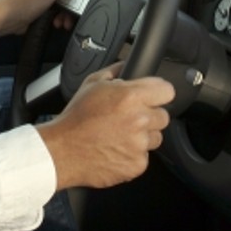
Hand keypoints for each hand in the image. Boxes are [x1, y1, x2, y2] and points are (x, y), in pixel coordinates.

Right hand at [35, 64, 174, 189]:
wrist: (62, 150)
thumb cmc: (75, 119)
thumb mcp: (92, 83)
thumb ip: (115, 71)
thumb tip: (128, 65)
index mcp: (131, 97)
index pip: (167, 91)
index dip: (159, 93)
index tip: (154, 97)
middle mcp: (139, 120)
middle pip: (163, 116)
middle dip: (149, 116)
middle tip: (130, 118)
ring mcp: (139, 145)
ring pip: (155, 138)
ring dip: (143, 137)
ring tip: (120, 135)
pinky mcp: (137, 164)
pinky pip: (144, 157)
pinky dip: (133, 155)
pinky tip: (116, 150)